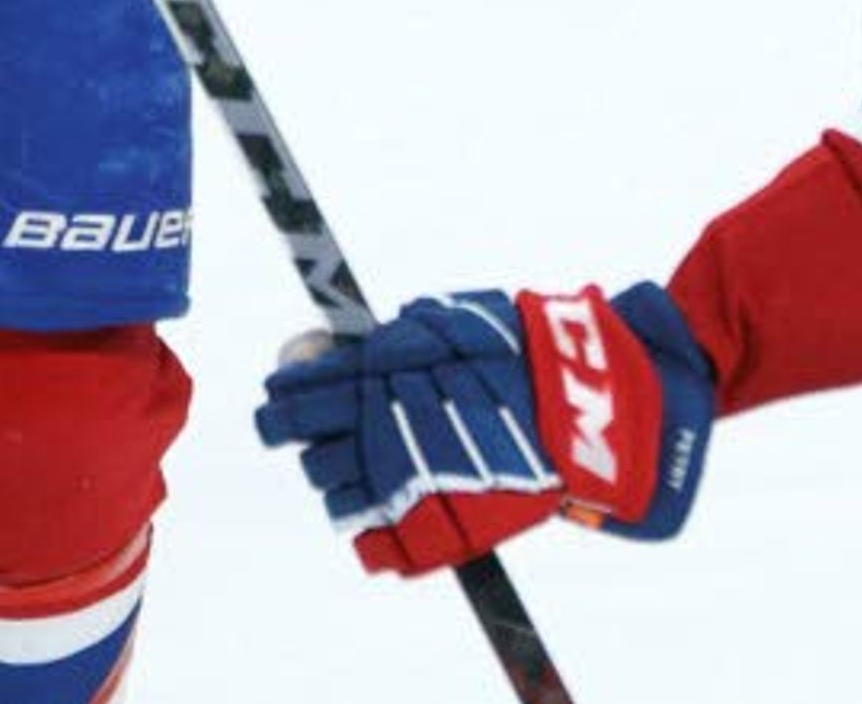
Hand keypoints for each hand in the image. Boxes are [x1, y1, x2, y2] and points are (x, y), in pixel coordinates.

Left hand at [252, 284, 714, 575]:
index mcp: (388, 377)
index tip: (274, 389)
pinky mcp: (431, 534)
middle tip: (286, 423)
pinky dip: (366, 520)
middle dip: (291, 428)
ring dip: (333, 469)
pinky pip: (369, 539)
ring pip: (332, 487)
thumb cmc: (522, 358)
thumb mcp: (454, 323)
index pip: (306, 387)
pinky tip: (377, 497)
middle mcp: (387, 434)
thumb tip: (319, 346)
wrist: (587, 415)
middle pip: (306, 441)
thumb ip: (392, 334)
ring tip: (352, 453)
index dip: (284, 389)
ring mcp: (406, 488)